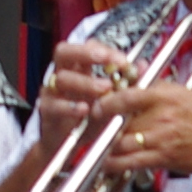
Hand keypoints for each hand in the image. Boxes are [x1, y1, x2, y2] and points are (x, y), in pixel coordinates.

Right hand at [33, 37, 130, 154]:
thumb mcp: (111, 100)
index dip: (104, 49)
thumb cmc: (89, 118)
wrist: (68, 144)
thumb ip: (126, 83)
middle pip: (64, 52)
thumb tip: (143, 66)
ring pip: (62, 78)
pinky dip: (70, 107)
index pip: (85, 47)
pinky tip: (84, 109)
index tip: (123, 61)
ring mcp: (52, 92)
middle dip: (87, 53)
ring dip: (86, 82)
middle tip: (108, 61)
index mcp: (77, 68)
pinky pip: (55, 105)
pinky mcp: (47, 111)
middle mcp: (62, 75)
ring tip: (105, 89)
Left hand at [95, 80, 191, 190]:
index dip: (107, 100)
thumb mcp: (185, 94)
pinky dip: (114, 163)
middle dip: (102, 123)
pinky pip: (130, 162)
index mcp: (167, 96)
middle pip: (120, 119)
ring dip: (104, 144)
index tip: (98, 104)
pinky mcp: (162, 158)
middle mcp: (162, 116)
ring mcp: (161, 138)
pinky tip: (106, 162)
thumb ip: (157, 85)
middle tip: (92, 124)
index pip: (128, 94)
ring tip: (95, 143)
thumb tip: (135, 71)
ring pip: (120, 141)